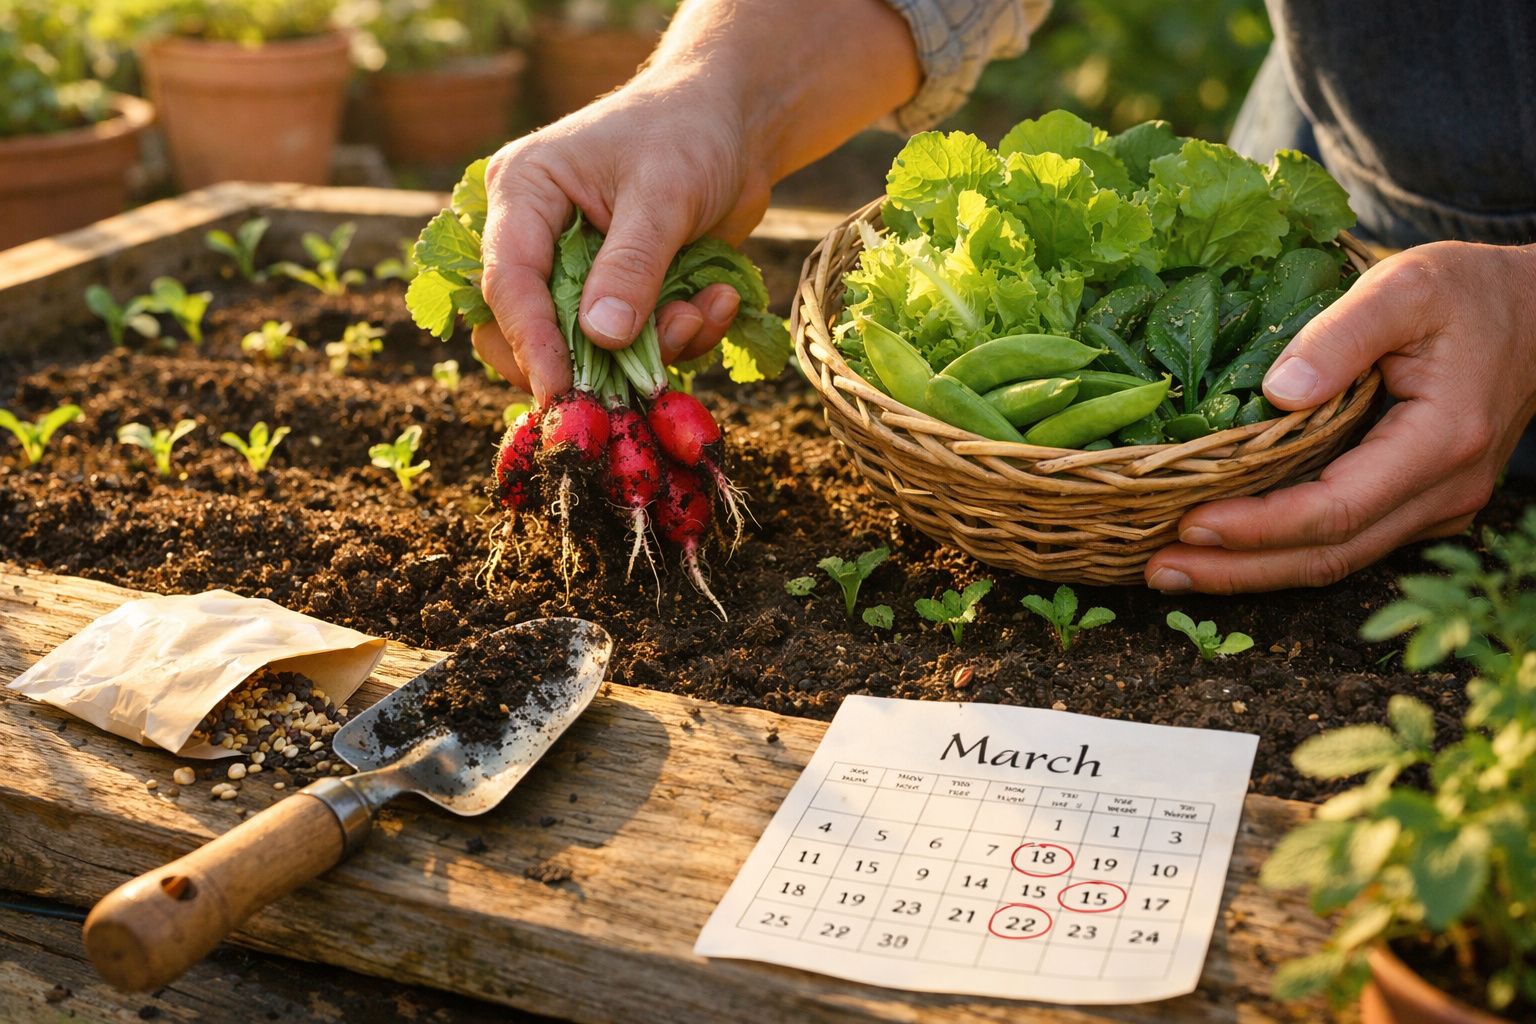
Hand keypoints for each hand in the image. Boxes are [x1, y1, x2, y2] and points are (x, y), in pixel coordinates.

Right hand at [472, 71, 770, 401]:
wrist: (736, 124)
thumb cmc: (689, 132)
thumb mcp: (664, 193)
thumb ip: (632, 265)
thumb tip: (601, 338)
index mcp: (524, 193)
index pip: (508, 282)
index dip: (532, 343)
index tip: (561, 392)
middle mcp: (537, 238)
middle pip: (527, 331)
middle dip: (591, 362)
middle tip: (641, 378)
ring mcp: (579, 272)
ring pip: (588, 349)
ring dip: (652, 350)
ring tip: (703, 311)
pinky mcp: (620, 296)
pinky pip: (636, 345)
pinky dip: (682, 337)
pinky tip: (719, 299)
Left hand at [1146, 240, 1535, 592]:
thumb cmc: (1470, 291)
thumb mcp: (1406, 286)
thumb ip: (1343, 333)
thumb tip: (1278, 390)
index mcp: (1440, 441)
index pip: (1335, 509)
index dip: (1258, 527)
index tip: (1187, 523)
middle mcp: (1444, 491)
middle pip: (1329, 555)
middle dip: (1238, 570)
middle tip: (1157, 571)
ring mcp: (1436, 507)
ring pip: (1336, 560)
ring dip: (1253, 571)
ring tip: (1174, 570)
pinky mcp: (1421, 505)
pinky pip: (1347, 542)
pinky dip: (1283, 551)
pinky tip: (1227, 549)